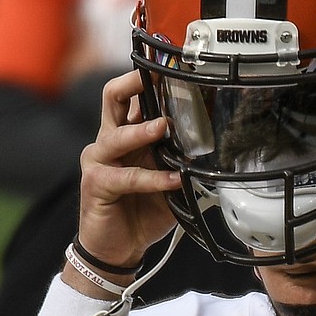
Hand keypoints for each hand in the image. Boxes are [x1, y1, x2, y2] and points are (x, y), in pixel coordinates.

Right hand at [75, 70, 181, 270]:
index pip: (135, 99)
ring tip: (164, 126)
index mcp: (128, 136)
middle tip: (155, 74)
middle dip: (132, 82)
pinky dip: (152, 178)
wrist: (118, 249)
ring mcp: (100, 161)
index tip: (175, 66)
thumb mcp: (170, 184)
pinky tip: (173, 180)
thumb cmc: (142, 213)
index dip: (150, 80)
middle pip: (112, 98)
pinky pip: (128, 177)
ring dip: (143, 130)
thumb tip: (219, 154)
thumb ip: (184, 164)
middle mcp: (110, 142)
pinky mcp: (97, 184)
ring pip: (117, 135)